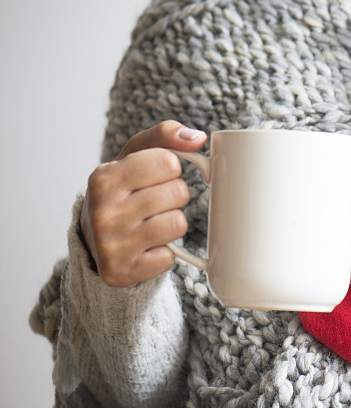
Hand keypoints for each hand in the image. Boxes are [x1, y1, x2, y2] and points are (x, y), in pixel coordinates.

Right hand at [80, 120, 206, 287]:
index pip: (168, 162)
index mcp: (104, 177)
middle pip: (178, 193)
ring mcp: (111, 244)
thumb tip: (197, 137)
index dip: (171, 168)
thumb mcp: (136, 155)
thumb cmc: (124, 190)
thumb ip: (165, 136)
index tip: (157, 175)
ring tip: (152, 222)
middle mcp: (103, 211)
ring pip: (178, 224)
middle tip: (154, 202)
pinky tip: (146, 246)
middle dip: (175, 196)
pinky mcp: (121, 271)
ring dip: (173, 223)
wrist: (96, 240)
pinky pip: (169, 257)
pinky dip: (164, 252)